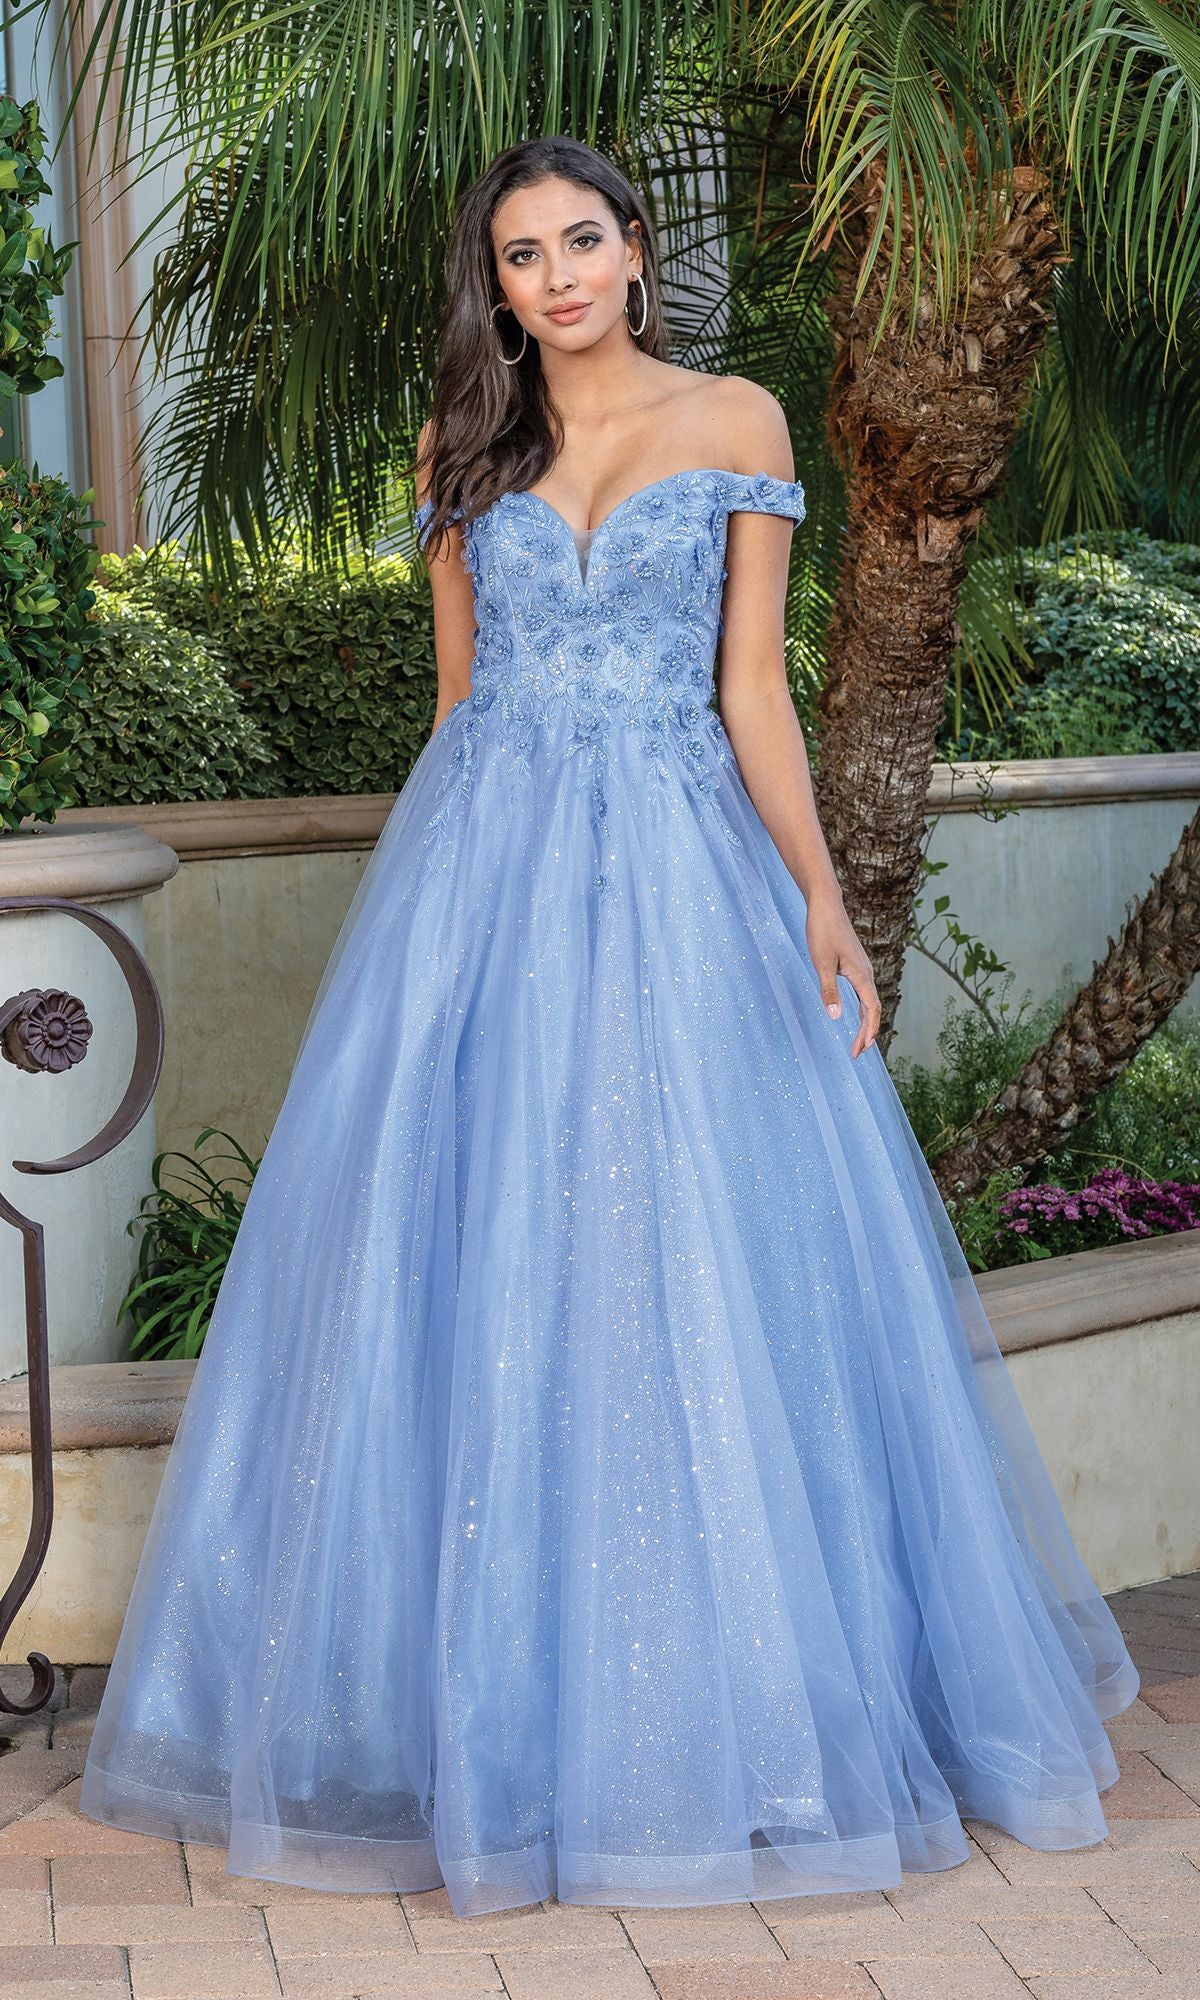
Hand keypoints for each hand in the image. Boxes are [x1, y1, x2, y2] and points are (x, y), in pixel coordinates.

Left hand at [805, 891, 880, 1057]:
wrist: (826, 906)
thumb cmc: (822, 931)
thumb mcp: (821, 963)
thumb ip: (828, 991)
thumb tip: (835, 1017)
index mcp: (861, 975)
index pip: (871, 1011)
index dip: (868, 1032)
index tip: (860, 1050)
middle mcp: (866, 973)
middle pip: (873, 1009)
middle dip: (867, 1033)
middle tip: (857, 1054)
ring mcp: (862, 969)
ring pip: (870, 1002)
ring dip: (865, 1023)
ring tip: (858, 1041)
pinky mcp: (855, 964)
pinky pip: (864, 992)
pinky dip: (862, 1009)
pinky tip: (854, 1015)